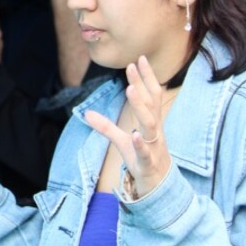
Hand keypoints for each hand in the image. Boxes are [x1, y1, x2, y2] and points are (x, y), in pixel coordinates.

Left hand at [84, 57, 171, 199]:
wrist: (158, 186)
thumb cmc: (143, 158)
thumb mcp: (121, 141)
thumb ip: (106, 127)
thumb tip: (87, 113)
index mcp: (151, 122)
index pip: (151, 96)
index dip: (146, 78)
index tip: (139, 59)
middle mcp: (155, 131)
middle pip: (151, 104)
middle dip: (142, 84)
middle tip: (132, 66)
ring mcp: (153, 146)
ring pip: (150, 124)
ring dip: (141, 107)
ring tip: (131, 90)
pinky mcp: (148, 163)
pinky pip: (146, 152)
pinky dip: (141, 144)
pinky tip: (135, 135)